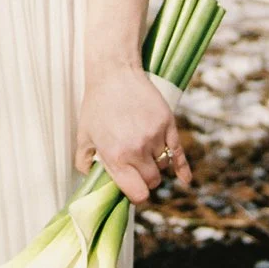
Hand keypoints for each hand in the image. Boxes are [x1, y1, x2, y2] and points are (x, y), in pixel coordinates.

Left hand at [75, 64, 190, 203]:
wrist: (114, 73)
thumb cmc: (96, 104)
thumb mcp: (83, 135)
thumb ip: (84, 162)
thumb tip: (90, 180)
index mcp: (116, 157)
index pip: (136, 193)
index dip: (135, 195)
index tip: (133, 190)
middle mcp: (137, 150)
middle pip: (152, 181)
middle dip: (145, 180)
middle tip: (137, 171)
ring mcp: (155, 136)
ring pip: (163, 166)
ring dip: (156, 165)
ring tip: (144, 153)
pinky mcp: (168, 123)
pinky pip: (179, 153)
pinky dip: (182, 168)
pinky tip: (185, 179)